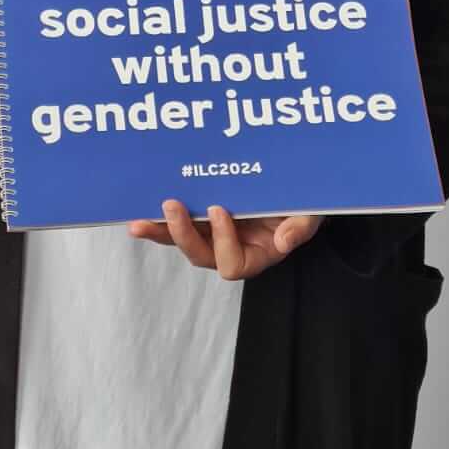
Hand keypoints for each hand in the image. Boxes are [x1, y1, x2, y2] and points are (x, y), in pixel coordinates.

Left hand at [128, 201, 324, 280]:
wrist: (296, 184)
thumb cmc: (305, 203)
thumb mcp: (310, 212)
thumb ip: (301, 228)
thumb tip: (283, 242)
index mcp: (258, 253)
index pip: (233, 264)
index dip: (223, 242)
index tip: (219, 209)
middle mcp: (231, 248)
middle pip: (200, 254)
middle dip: (182, 234)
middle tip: (171, 205)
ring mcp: (214, 233)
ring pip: (182, 240)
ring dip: (160, 231)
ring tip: (138, 223)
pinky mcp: (202, 216)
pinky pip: (177, 222)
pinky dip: (159, 220)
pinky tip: (139, 213)